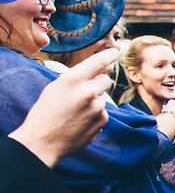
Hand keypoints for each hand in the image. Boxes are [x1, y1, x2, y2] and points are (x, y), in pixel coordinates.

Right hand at [9, 47, 118, 167]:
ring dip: (94, 100)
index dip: (108, 55)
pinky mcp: (102, 120)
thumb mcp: (55, 87)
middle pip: (105, 80)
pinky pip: (103, 111)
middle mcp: (88, 91)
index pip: (98, 61)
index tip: (114, 52)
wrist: (43, 141)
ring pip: (103, 96)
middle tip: (82, 92)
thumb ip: (78, 78)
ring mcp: (97, 107)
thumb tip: (100, 70)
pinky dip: (94, 114)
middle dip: (97, 83)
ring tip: (76, 110)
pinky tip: (80, 120)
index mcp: (72, 80)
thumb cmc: (46, 111)